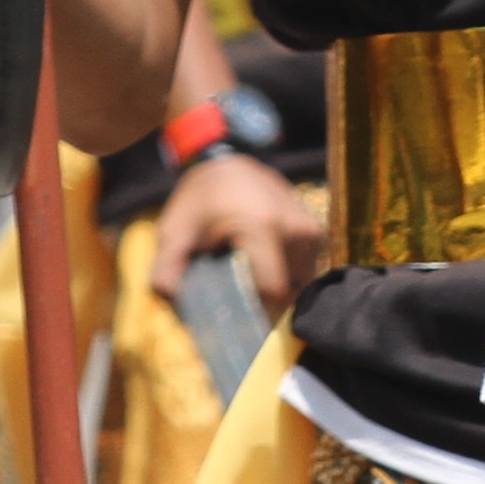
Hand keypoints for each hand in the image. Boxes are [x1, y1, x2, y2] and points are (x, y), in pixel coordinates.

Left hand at [150, 144, 320, 315]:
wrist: (226, 161)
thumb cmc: (198, 199)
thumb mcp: (174, 232)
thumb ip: (167, 270)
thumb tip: (174, 302)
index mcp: (264, 229)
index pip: (273, 294)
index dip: (255, 315)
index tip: (234, 322)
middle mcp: (297, 229)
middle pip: (289, 292)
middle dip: (264, 304)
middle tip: (238, 299)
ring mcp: (311, 228)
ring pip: (300, 283)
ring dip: (277, 290)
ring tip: (249, 280)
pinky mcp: (317, 229)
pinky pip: (306, 268)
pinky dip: (286, 275)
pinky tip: (262, 266)